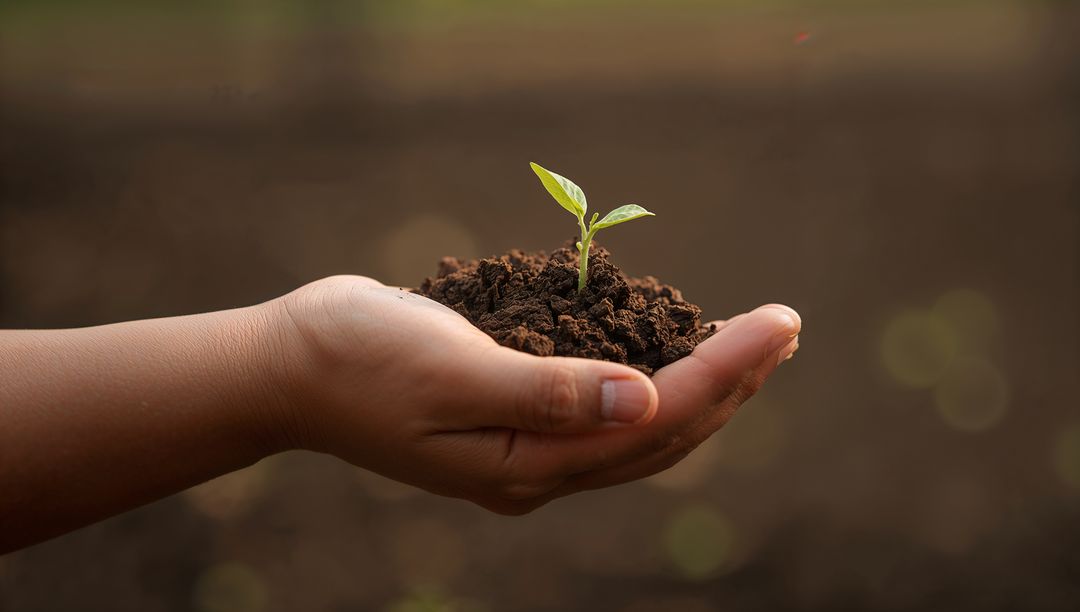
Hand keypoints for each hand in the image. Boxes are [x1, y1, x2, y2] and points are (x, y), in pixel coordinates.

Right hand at [270, 275, 799, 513]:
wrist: (290, 365)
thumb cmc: (358, 360)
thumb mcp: (449, 372)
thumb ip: (547, 393)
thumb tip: (645, 403)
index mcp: (526, 465)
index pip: (654, 422)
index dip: (724, 372)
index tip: (777, 323)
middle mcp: (537, 467)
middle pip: (660, 435)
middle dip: (731, 381)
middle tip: (784, 327)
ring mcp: (526, 447)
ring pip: (640, 427)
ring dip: (702, 384)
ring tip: (754, 342)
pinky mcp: (515, 415)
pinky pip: (605, 407)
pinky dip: (651, 377)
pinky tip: (672, 350)